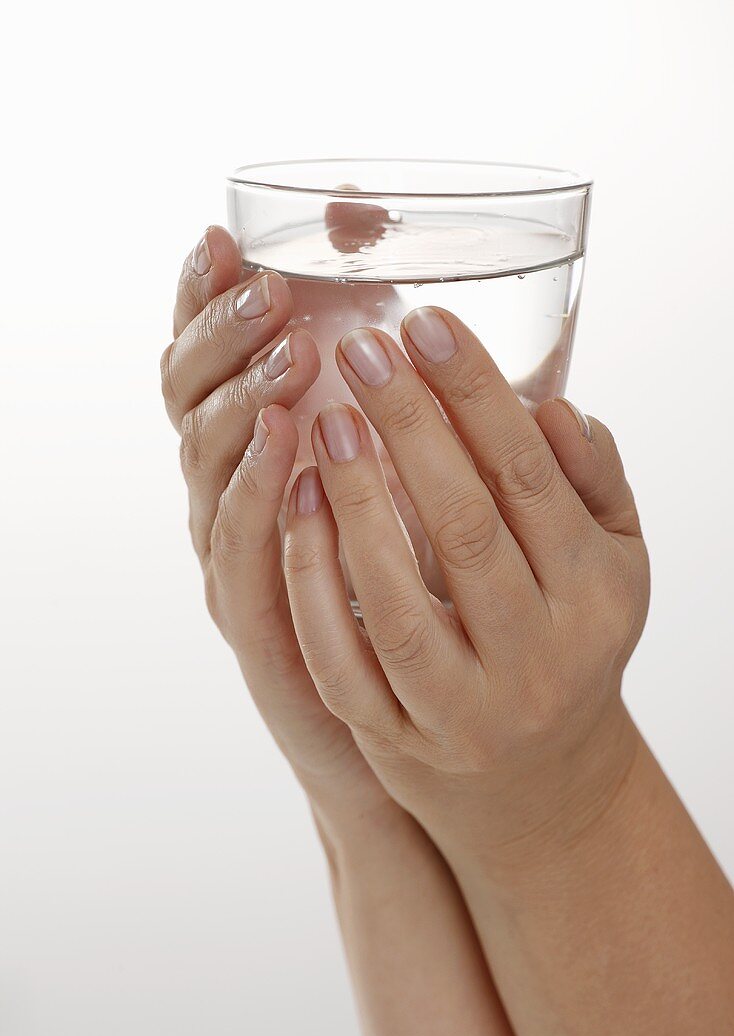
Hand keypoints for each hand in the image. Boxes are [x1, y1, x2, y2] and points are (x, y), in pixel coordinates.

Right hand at [160, 226, 390, 816]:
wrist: (410, 713)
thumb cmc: (420, 581)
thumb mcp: (417, 477)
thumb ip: (412, 407)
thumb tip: (435, 315)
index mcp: (261, 450)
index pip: (213, 359)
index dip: (206, 299)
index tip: (223, 236)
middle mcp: (231, 495)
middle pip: (189, 396)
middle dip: (220, 334)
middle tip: (264, 287)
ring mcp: (232, 555)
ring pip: (207, 465)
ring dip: (242, 402)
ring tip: (288, 350)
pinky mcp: (251, 619)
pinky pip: (242, 549)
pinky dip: (260, 493)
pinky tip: (290, 444)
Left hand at [282, 308, 650, 851]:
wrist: (540, 781)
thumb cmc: (571, 644)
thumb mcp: (613, 567)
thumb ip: (594, 486)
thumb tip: (556, 408)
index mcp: (595, 597)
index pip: (530, 477)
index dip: (476, 395)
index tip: (426, 325)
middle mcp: (538, 657)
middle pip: (464, 525)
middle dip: (408, 426)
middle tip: (360, 350)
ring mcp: (465, 708)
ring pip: (397, 600)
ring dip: (354, 501)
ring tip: (322, 420)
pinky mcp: (400, 739)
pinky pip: (345, 661)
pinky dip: (312, 584)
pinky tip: (295, 510)